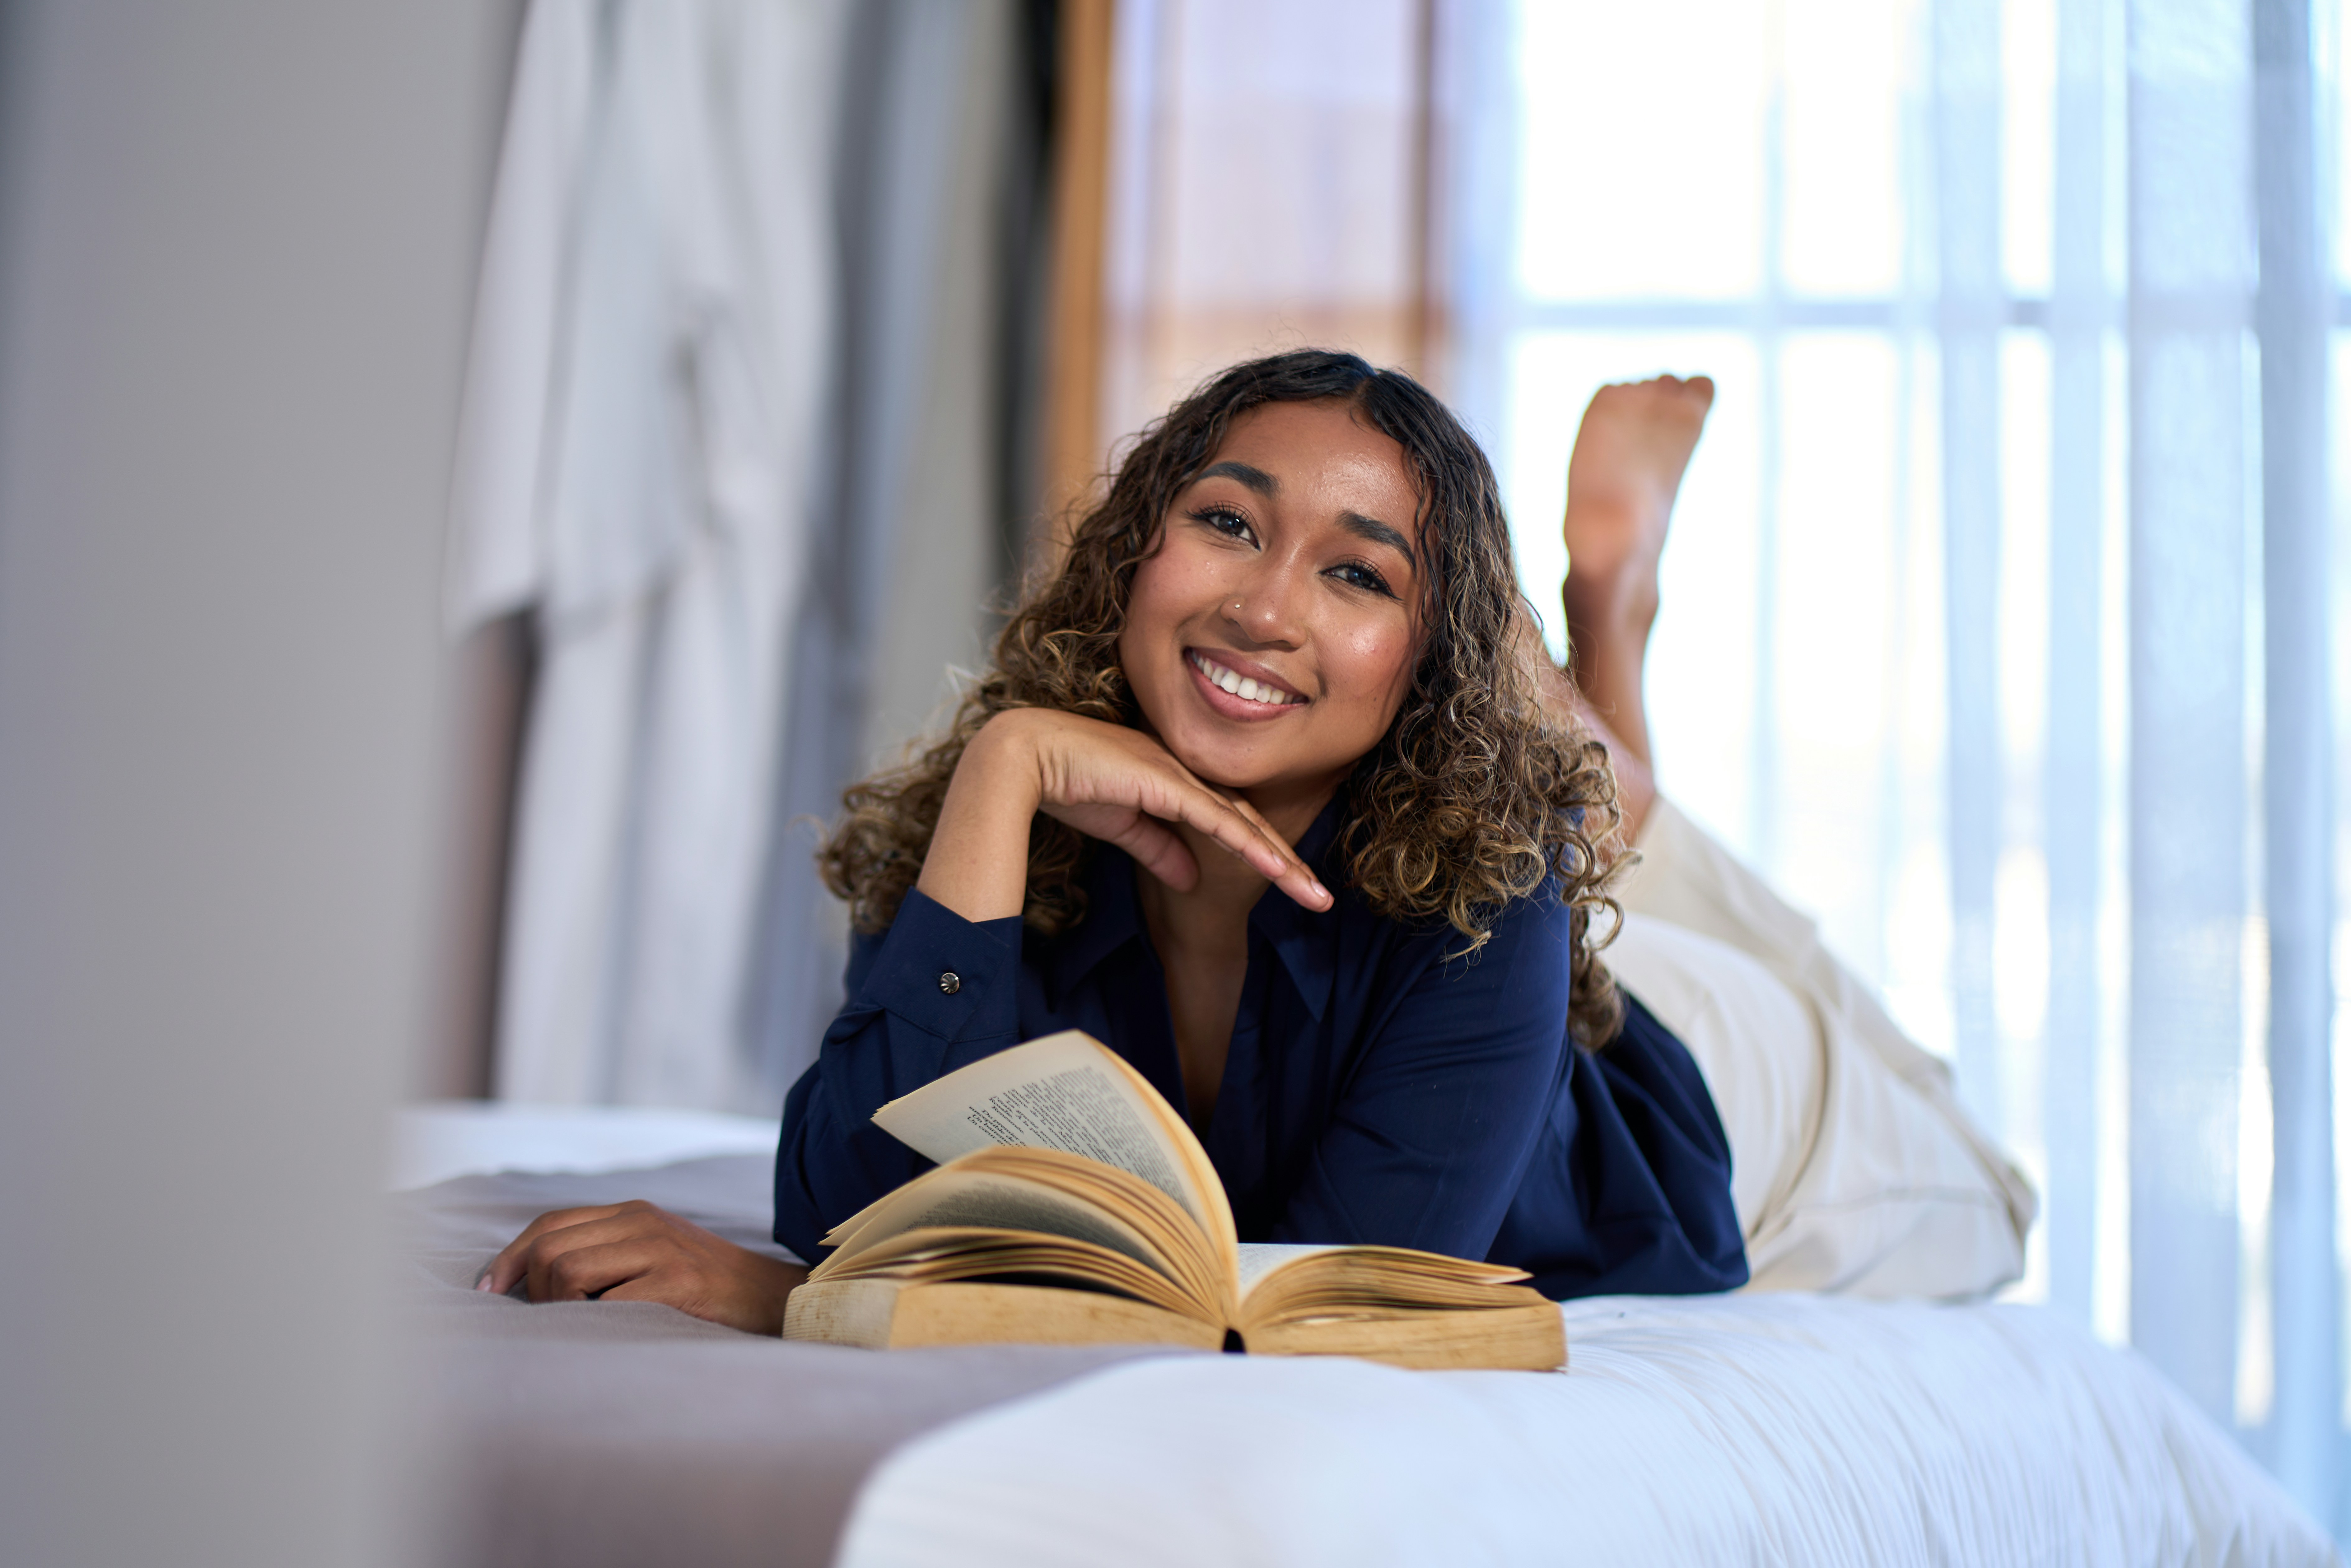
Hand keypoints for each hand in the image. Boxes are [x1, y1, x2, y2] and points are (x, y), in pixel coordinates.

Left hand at [477, 1200, 808, 1335]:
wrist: (772, 1300)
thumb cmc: (705, 1291)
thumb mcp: (652, 1256)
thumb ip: (604, 1253)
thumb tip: (530, 1279)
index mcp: (633, 1213)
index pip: (549, 1224)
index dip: (510, 1257)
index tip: (488, 1291)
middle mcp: (643, 1222)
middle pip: (549, 1248)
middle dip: (532, 1291)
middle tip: (550, 1321)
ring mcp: (659, 1250)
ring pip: (567, 1271)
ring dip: (558, 1308)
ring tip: (582, 1326)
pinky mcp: (674, 1283)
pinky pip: (605, 1303)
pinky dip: (592, 1323)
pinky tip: (607, 1335)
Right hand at [918, 708, 1330, 920]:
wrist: (1025, 759)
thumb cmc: (1068, 784)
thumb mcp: (1124, 828)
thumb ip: (1159, 850)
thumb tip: (1191, 880)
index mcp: (1177, 780)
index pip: (1231, 819)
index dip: (1263, 851)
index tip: (1291, 882)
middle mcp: (1186, 772)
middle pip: (1248, 821)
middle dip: (1285, 861)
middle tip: (1320, 897)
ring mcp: (1178, 774)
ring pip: (1242, 822)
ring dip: (1279, 860)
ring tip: (1312, 894)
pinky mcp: (1164, 781)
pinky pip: (1215, 819)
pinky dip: (1247, 844)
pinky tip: (1274, 868)